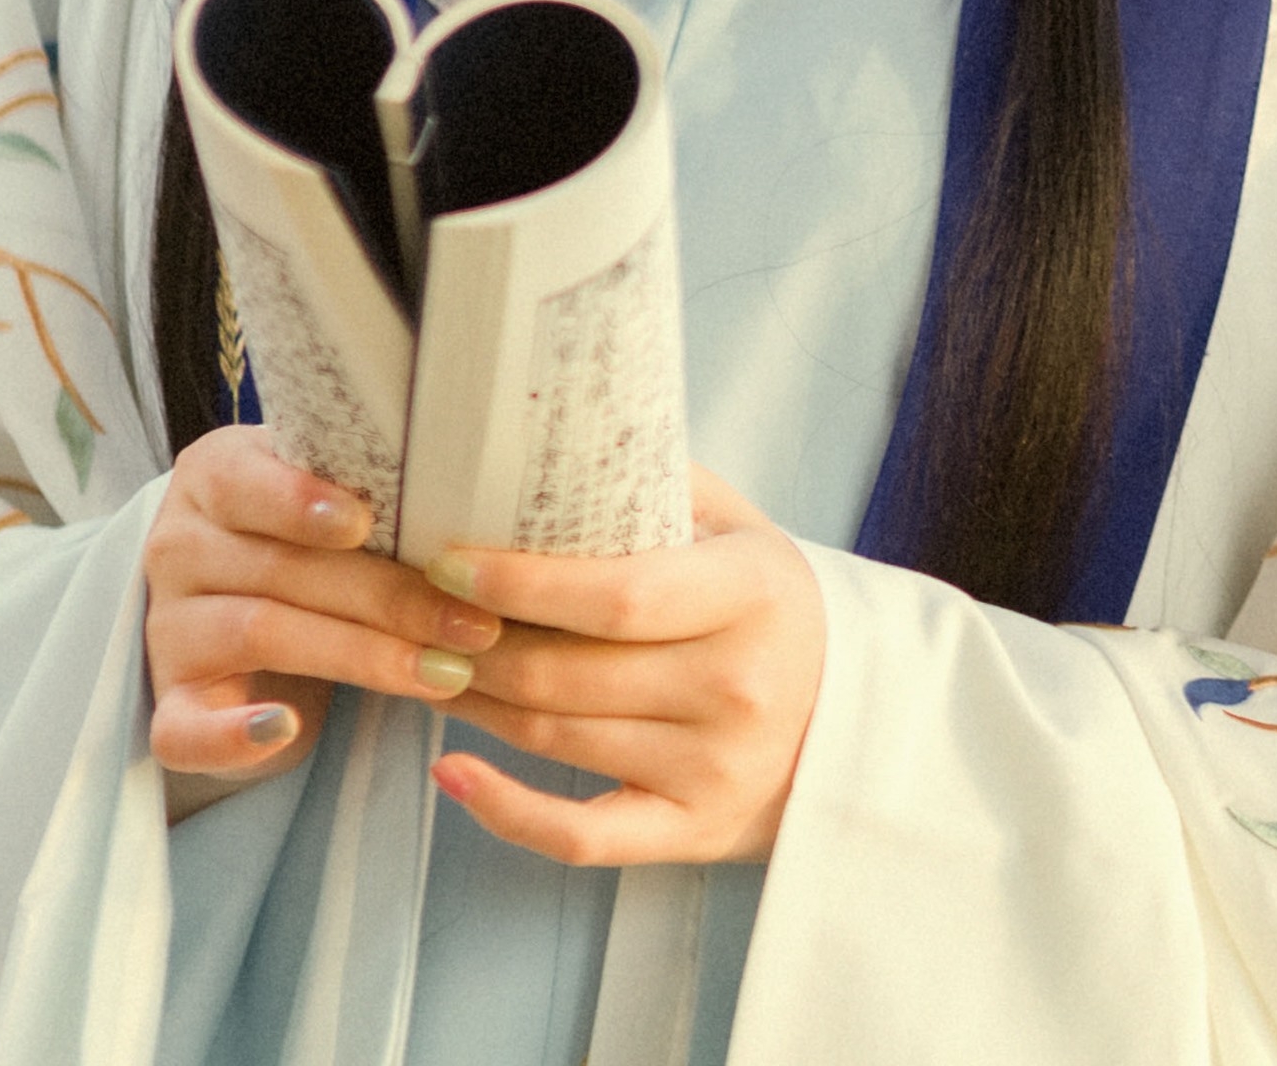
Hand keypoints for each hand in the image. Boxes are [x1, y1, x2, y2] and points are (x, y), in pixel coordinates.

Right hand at [142, 425, 503, 810]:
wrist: (244, 606)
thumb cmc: (313, 539)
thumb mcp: (332, 498)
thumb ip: (372, 487)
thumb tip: (476, 493)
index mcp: (215, 477)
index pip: (248, 482)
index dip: (301, 501)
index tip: (366, 522)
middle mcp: (179, 546)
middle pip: (282, 570)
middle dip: (388, 599)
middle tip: (474, 626)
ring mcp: (169, 627)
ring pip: (262, 634)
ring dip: (360, 657)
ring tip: (443, 674)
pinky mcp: (172, 701)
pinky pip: (183, 728)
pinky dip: (230, 735)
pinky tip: (286, 729)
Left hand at [420, 466, 829, 866]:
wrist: (857, 722)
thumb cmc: (773, 612)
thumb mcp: (743, 532)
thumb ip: (662, 487)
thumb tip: (553, 440)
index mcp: (752, 596)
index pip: (616, 594)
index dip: (520, 582)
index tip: (447, 561)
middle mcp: (738, 686)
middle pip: (565, 672)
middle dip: (473, 644)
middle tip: (419, 615)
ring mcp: (716, 767)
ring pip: (554, 739)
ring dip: (474, 702)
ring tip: (432, 664)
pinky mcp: (693, 831)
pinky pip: (578, 836)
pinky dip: (502, 810)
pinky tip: (450, 771)